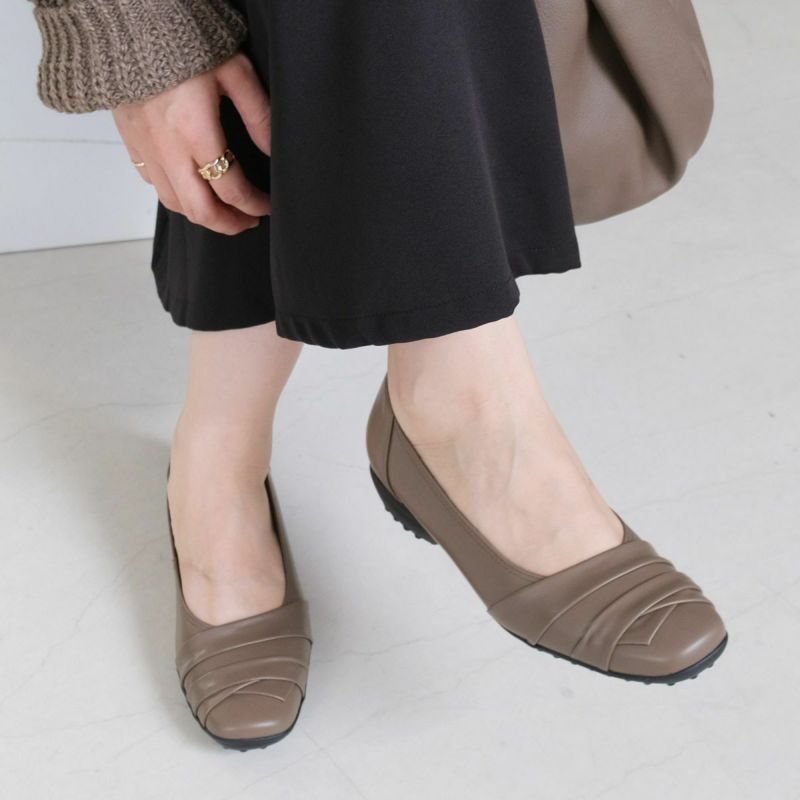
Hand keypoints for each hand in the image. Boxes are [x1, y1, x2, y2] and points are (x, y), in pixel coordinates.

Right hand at [113, 53, 271, 235]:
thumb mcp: (234, 70)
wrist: (127, 18)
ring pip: (174, 203)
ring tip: (225, 211)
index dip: (254, 205)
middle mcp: (167, 148)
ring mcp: (146, 148)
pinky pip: (154, 184)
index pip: (231, 189)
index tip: (267, 206)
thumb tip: (273, 150)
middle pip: (200, 210)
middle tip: (248, 222)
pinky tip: (193, 188)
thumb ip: (257, 114)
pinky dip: (177, 196)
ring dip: (202, 215)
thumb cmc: (182, 38)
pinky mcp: (131, 142)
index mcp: (195, 131)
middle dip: (229, 224)